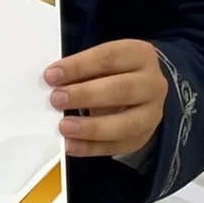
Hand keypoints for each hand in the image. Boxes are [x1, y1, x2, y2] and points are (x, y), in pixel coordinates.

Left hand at [44, 39, 166, 157]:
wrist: (142, 86)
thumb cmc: (114, 69)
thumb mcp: (101, 59)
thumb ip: (81, 68)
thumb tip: (53, 81)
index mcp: (140, 54)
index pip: (108, 58)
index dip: (78, 66)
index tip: (51, 75)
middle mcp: (152, 83)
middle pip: (121, 90)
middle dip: (85, 95)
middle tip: (56, 99)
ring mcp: (152, 113)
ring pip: (126, 124)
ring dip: (91, 127)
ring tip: (64, 127)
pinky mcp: (144, 137)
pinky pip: (119, 146)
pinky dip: (93, 148)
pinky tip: (72, 145)